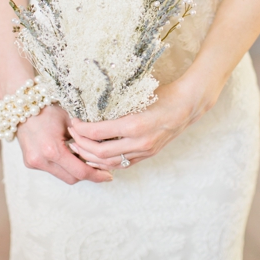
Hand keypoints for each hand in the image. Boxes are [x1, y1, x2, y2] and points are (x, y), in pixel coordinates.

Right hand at [16, 105, 112, 183]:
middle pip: (72, 178)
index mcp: (52, 150)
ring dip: (76, 171)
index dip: (96, 175)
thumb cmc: (49, 110)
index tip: (109, 176)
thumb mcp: (72, 121)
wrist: (23, 107)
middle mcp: (41, 160)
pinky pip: (53, 170)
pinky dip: (65, 167)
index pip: (79, 171)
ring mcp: (33, 163)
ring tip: (90, 162)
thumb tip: (104, 150)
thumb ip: (86, 138)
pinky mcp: (30, 163)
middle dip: (88, 175)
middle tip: (103, 170)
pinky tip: (74, 157)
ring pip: (62, 176)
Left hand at [66, 82, 200, 169]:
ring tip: (79, 148)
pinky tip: (96, 156)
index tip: (73, 121)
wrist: (188, 105)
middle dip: (81, 145)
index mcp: (135, 125)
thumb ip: (116, 106)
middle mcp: (139, 142)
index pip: (97, 132)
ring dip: (90, 157)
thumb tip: (91, 107)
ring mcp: (145, 151)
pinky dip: (106, 162)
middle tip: (71, 136)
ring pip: (109, 163)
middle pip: (99, 152)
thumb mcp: (137, 96)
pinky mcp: (148, 155)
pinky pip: (122, 164)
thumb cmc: (164, 95)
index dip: (80, 129)